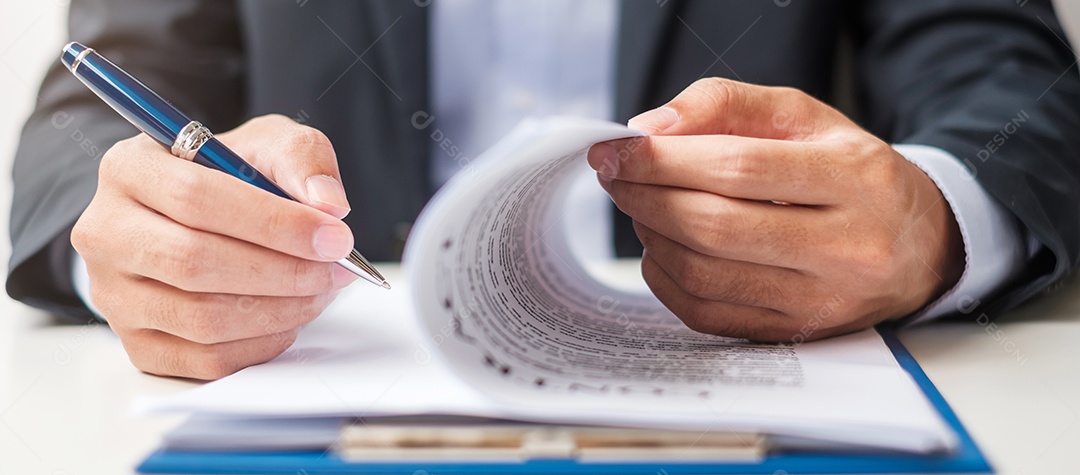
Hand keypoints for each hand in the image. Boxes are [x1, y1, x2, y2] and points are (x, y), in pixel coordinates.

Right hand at [71, 114, 358, 378]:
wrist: (201, 218)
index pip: (196, 199)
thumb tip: (328, 204)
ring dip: (280, 310)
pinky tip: (290, 316)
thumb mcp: (269, 144)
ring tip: (321, 289)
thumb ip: (302, 159)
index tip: (336, 236)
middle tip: (337, 269)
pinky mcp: (138, 344)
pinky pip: (206, 360)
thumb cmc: (233, 178)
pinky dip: (262, 343)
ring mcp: (115, 296)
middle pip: (194, 264)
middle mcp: (105, 233)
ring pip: (202, 319)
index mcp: (129, 169)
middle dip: (283, 271)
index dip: (274, 223)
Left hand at [588, 78, 963, 342]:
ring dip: (651, 235)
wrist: (920, 244)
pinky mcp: (797, 333)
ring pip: (705, 274)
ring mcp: (823, 299)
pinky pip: (706, 313)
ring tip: (640, 205)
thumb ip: (727, 105)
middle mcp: (847, 246)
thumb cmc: (850, 173)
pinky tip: (661, 246)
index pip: (738, 167)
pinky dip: (666, 278)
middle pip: (715, 225)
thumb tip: (650, 128)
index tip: (617, 149)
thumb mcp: (805, 117)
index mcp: (854, 177)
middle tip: (616, 175)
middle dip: (646, 196)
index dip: (663, 159)